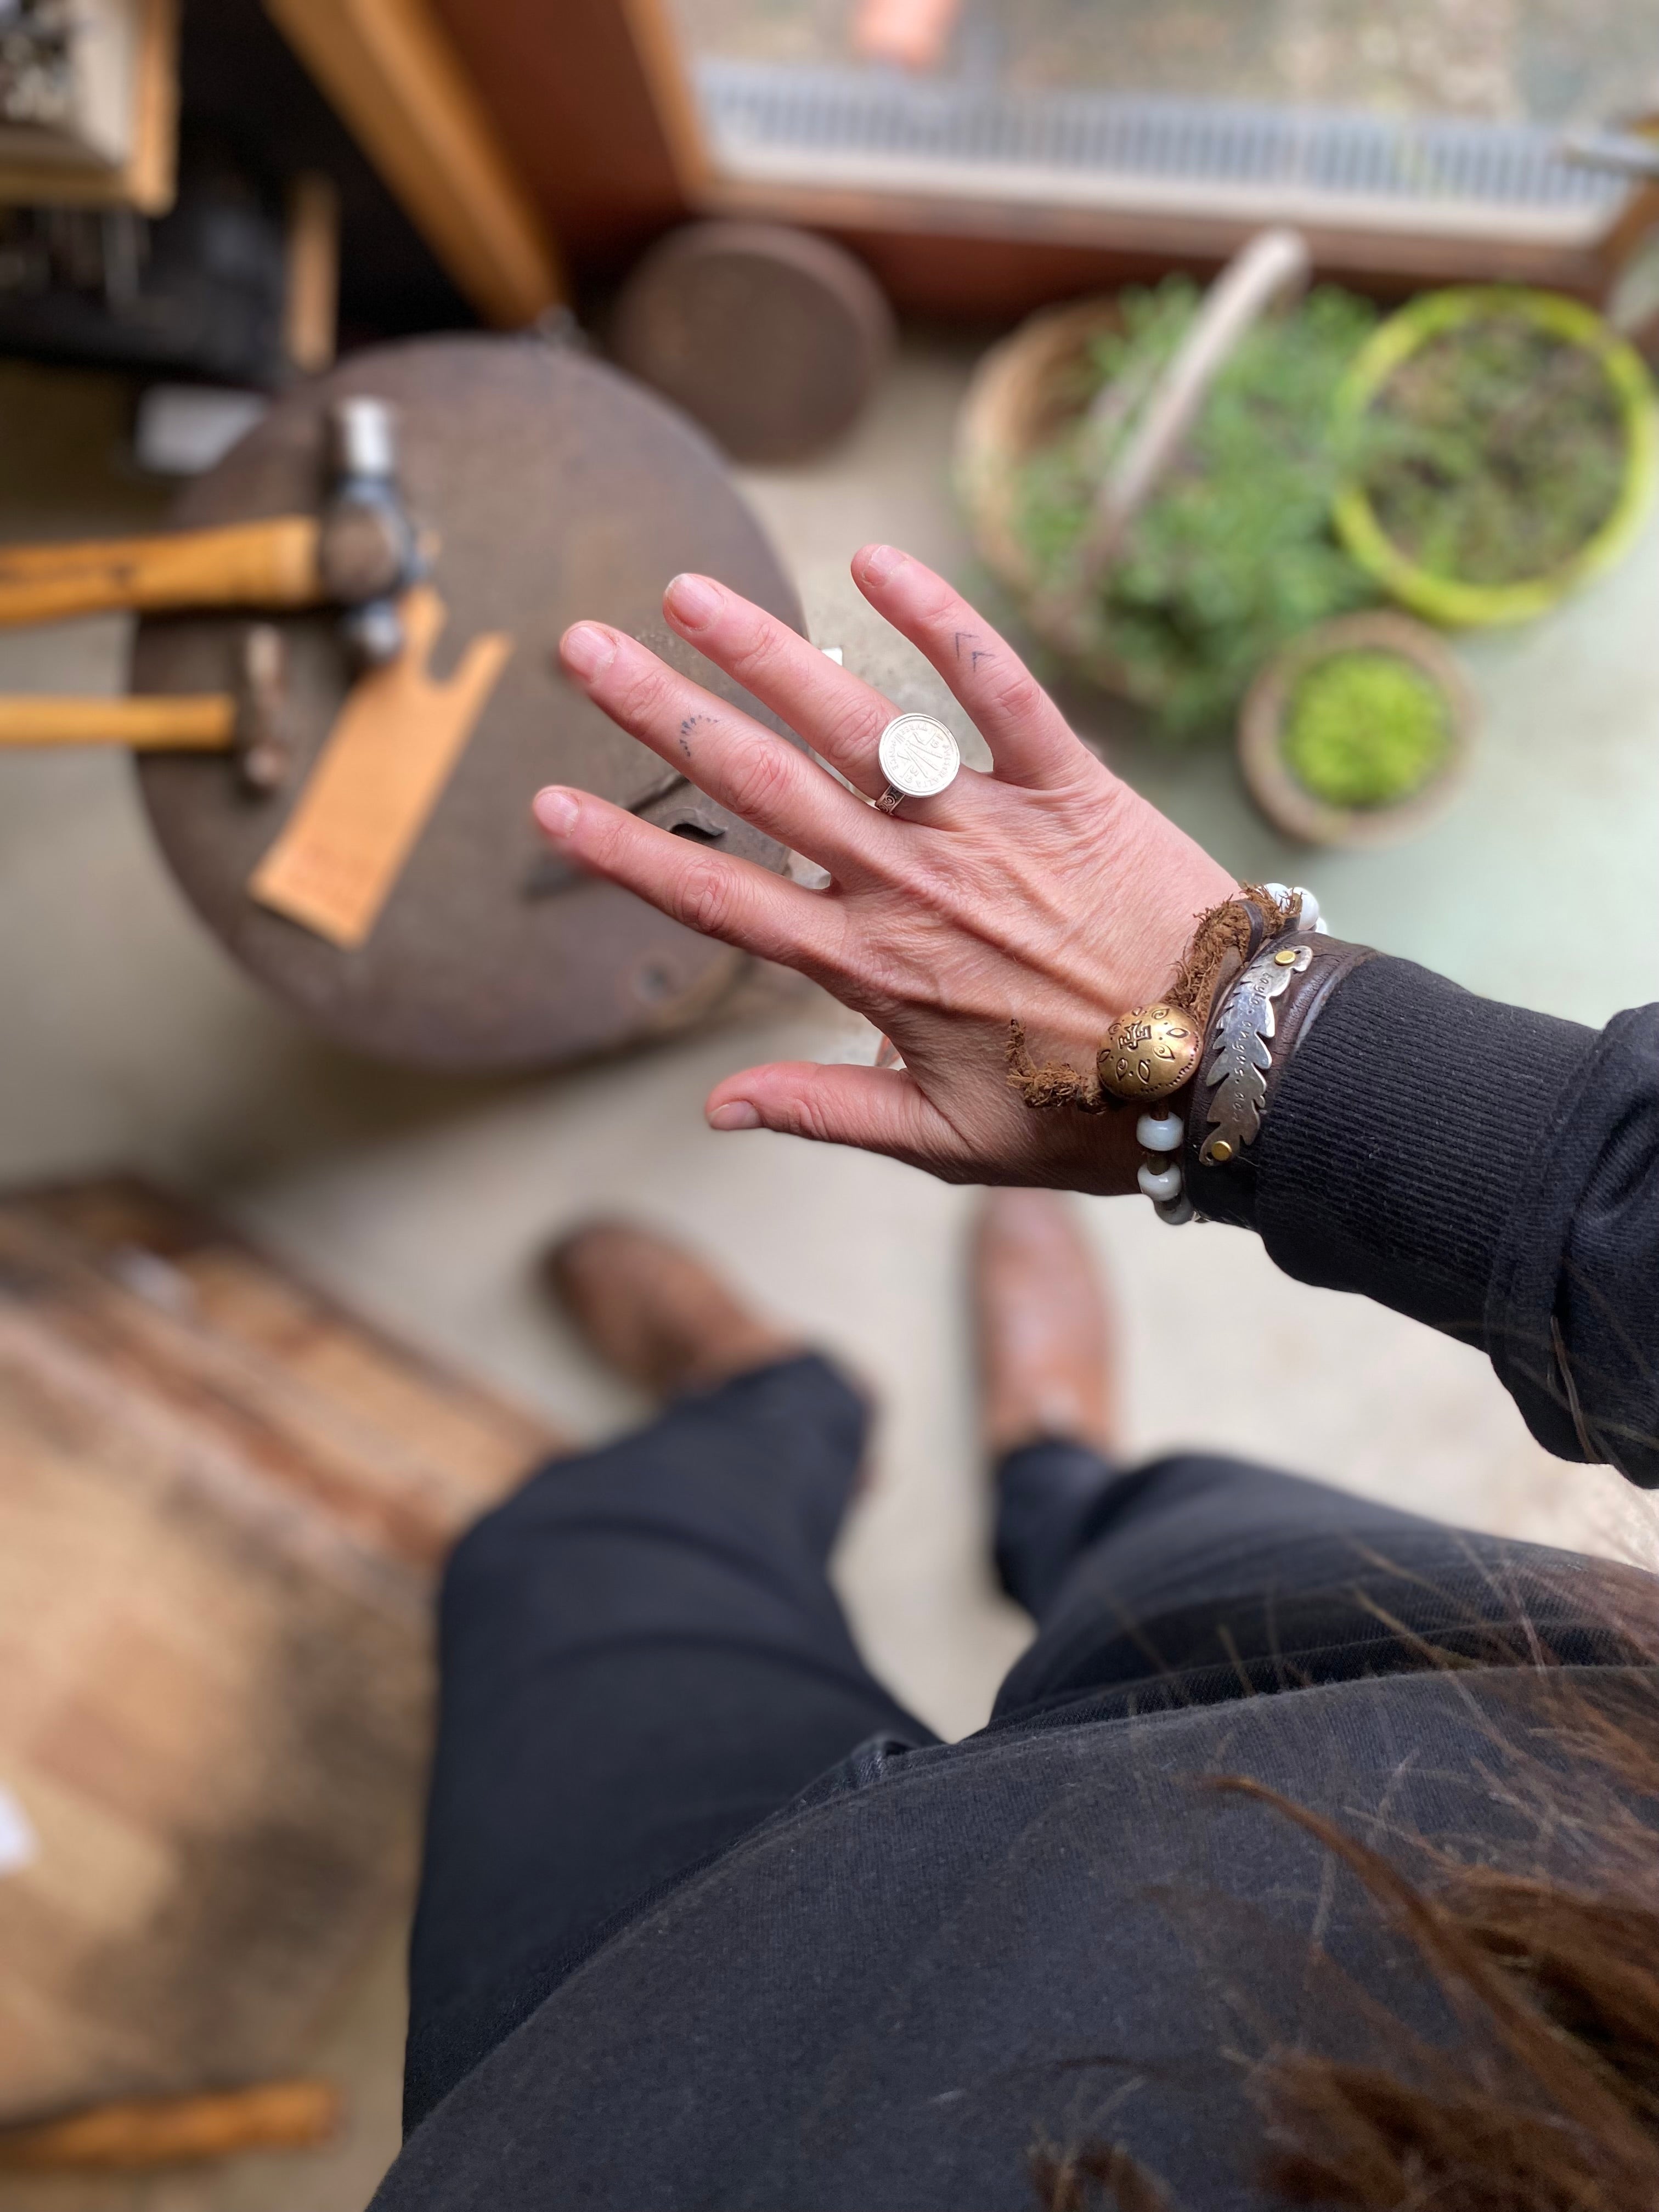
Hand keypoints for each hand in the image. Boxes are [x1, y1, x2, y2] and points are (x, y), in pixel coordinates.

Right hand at [538, 544, 1234, 1192]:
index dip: (628, 853)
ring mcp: (989, 827)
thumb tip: (713, 1108)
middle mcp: (913, 885)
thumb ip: (825, 1112)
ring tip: (684, 592)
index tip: (547, 803)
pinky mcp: (1071, 783)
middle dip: (661, 714)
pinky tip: (874, 559)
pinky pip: (999, 688)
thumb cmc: (1086, 1112)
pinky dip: (944, 621)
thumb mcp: (947, 1143)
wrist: (1231, 1070)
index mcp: (873, 968)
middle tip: (580, 647)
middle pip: (761, 788)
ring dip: (763, 652)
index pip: (721, 899)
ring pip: (857, 723)